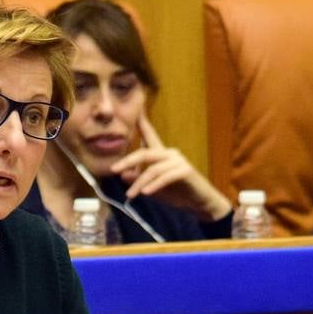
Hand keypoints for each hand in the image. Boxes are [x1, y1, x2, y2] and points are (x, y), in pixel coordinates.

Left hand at [110, 113, 231, 220]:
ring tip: (130, 195)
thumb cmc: (177, 193)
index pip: (150, 136)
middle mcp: (170, 154)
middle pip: (145, 153)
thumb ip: (140, 180)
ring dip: (140, 183)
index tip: (135, 110)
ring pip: (153, 169)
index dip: (142, 123)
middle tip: (113, 170)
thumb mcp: (153, 188)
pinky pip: (165, 177)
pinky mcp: (185, 171)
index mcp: (162, 155)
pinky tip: (146, 193)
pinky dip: (154, 185)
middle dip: (128, 161)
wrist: (199, 203)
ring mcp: (178, 161)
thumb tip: (123, 174)